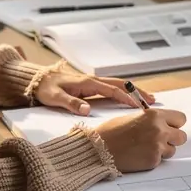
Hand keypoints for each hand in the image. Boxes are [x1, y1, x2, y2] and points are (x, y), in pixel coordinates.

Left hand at [34, 70, 154, 115]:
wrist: (37, 80)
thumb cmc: (46, 89)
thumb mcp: (55, 97)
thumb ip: (71, 103)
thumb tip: (87, 110)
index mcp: (87, 83)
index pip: (112, 90)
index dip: (126, 98)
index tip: (139, 106)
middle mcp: (93, 81)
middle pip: (121, 85)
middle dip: (137, 92)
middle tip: (153, 100)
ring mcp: (93, 83)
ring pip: (118, 85)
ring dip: (133, 91)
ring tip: (148, 99)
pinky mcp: (91, 86)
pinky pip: (112, 88)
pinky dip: (124, 92)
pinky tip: (131, 99)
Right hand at [96, 109, 187, 172]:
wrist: (99, 149)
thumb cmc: (112, 131)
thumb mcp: (134, 117)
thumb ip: (151, 119)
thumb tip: (164, 123)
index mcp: (155, 115)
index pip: (181, 118)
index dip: (174, 124)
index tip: (169, 127)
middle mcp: (159, 129)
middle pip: (182, 136)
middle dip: (173, 139)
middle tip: (160, 140)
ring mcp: (157, 146)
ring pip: (172, 150)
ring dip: (163, 150)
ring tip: (145, 148)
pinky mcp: (153, 160)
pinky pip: (161, 160)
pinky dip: (153, 159)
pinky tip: (140, 155)